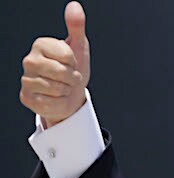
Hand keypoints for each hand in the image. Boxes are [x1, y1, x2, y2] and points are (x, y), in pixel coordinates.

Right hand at [20, 2, 89, 127]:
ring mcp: (26, 80)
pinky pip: (51, 103)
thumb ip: (76, 26)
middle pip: (62, 72)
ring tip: (63, 88)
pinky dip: (59, 103)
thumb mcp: (78, 47)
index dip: (75, 63)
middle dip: (73, 78)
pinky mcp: (27, 98)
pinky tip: (56, 98)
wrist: (70, 96)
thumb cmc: (73, 70)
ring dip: (67, 91)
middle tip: (70, 78)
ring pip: (57, 88)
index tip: (72, 63)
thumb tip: (75, 6)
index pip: (67, 55)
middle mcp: (29, 60)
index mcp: (40, 45)